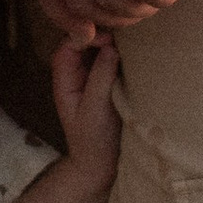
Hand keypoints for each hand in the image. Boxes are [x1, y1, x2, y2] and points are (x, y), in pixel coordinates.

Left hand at [48, 30, 121, 180]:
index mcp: (65, 81)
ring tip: (133, 43)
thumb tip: (111, 47)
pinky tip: (137, 55)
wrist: (102, 166)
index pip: (68, 46)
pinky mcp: (110, 85)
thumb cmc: (94, 141)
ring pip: (100, 51)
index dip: (86, 37)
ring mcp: (93, 79)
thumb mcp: (96, 109)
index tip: (108, 41)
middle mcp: (77, 76)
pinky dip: (123, 56)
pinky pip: (113, 63)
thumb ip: (100, 77)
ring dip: (115, 45)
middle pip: (84, 43)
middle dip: (102, 36)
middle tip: (125, 38)